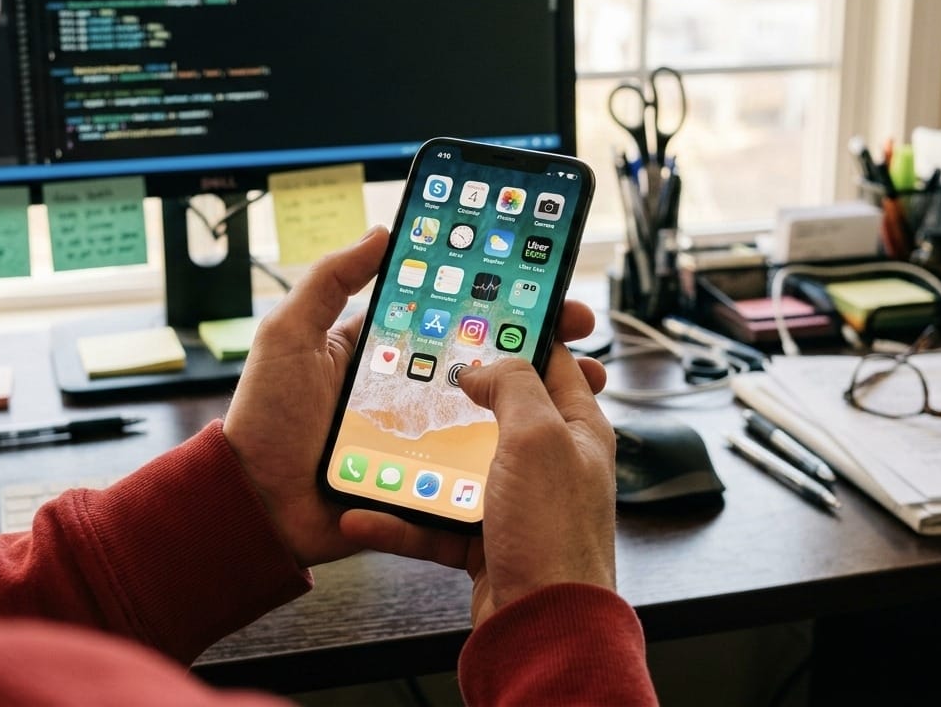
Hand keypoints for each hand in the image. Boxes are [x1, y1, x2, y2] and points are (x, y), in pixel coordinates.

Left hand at [225, 225, 603, 568]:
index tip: (542, 286)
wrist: (256, 509)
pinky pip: (473, 465)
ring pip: (491, 412)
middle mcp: (407, 391)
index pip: (449, 316)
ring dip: (538, 398)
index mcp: (382, 353)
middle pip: (484, 362)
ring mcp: (419, 437)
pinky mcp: (424, 480)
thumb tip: (382, 233)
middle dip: (536, 347)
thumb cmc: (264, 421)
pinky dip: (510, 454)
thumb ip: (329, 282)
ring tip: (580, 384)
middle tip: (577, 335)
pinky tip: (544, 440)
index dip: (495, 301)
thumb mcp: (288, 336)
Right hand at [340, 343, 615, 626]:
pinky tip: (364, 514)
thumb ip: (513, 386)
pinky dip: (400, 520)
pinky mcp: (485, 543)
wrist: (543, 626)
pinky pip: (434, 522)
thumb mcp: (538, 438)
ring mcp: (515, 504)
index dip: (518, 334)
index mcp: (575, 429)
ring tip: (377, 444)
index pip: (551, 363)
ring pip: (458, 468)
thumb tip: (484, 365)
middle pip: (495, 414)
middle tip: (413, 374)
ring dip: (416, 462)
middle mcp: (548, 464)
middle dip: (453, 399)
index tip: (476, 314)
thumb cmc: (555, 536)